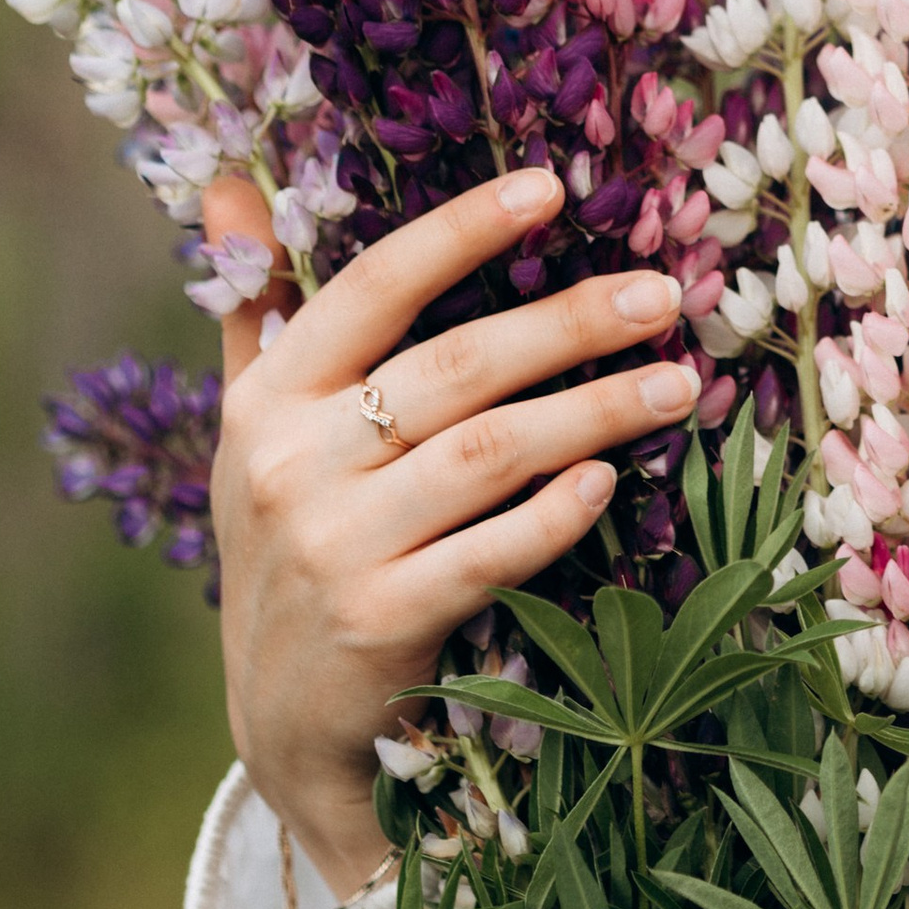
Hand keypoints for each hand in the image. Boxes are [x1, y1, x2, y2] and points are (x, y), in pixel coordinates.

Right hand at [203, 168, 700, 898]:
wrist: (277, 724)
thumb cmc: (285, 549)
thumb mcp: (250, 430)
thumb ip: (254, 309)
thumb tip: (230, 184)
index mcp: (267, 400)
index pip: (370, 289)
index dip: (458, 233)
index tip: (547, 189)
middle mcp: (291, 464)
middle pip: (453, 368)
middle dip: (567, 324)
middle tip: (660, 298)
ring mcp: (336, 547)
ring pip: (487, 454)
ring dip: (592, 411)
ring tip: (678, 385)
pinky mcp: (382, 624)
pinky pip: (489, 552)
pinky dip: (553, 513)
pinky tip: (609, 479)